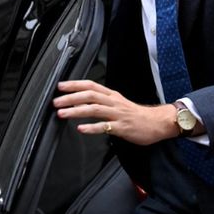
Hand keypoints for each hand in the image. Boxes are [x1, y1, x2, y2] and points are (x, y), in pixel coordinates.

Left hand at [53, 80, 177, 145]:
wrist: (157, 122)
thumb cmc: (136, 114)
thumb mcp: (118, 103)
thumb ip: (100, 102)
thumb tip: (80, 102)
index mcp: (112, 95)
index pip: (91, 85)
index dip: (75, 84)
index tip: (60, 86)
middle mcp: (114, 102)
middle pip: (90, 95)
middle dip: (71, 97)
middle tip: (56, 101)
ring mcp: (117, 114)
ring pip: (95, 109)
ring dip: (76, 111)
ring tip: (62, 114)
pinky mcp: (122, 127)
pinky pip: (105, 127)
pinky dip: (92, 127)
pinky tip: (81, 129)